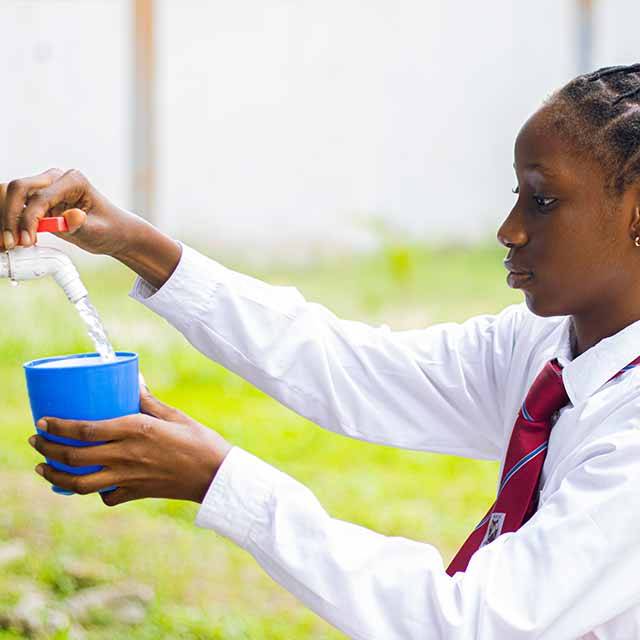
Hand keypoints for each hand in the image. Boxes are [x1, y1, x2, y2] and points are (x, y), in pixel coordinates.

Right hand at [0, 168, 146, 256]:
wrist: (114, 232)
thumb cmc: (110, 229)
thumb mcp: (98, 230)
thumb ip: (82, 224)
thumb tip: (71, 217)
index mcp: (73, 181)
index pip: (40, 196)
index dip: (29, 219)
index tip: (27, 241)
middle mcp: (55, 179)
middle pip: (18, 189)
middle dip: (10, 215)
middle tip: (11, 243)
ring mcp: (44, 189)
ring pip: (10, 195)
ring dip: (5, 217)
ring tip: (7, 243)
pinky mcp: (37, 202)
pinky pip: (14, 206)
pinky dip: (8, 221)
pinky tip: (8, 239)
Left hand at [28, 378, 231, 505]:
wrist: (216, 475)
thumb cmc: (200, 441)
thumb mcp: (175, 415)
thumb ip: (149, 400)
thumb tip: (133, 380)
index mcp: (135, 431)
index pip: (85, 429)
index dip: (59, 426)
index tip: (43, 421)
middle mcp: (126, 456)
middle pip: (74, 456)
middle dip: (47, 448)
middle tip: (36, 440)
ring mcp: (128, 478)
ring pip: (80, 483)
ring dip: (56, 475)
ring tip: (44, 466)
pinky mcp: (136, 493)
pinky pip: (105, 496)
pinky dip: (92, 492)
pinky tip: (89, 484)